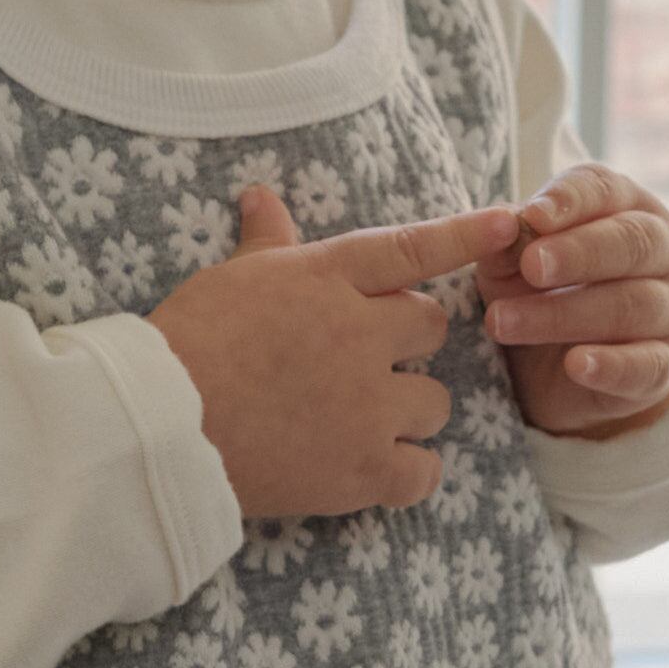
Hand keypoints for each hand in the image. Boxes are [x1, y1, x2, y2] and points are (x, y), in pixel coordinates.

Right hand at [147, 180, 518, 521]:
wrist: (159, 426)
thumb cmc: (186, 342)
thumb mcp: (231, 279)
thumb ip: (267, 241)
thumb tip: (261, 195)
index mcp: (327, 278)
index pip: (411, 248)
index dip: (465, 234)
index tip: (509, 221)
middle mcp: (360, 333)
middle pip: (431, 326)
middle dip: (407, 341)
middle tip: (362, 360)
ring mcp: (368, 403)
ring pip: (433, 400)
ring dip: (408, 409)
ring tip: (356, 419)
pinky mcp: (363, 468)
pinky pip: (424, 470)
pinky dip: (407, 472)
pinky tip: (375, 469)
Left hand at [475, 166, 668, 436]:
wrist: (561, 371)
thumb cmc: (544, 291)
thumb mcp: (514, 262)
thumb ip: (508, 243)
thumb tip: (500, 226)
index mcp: (627, 207)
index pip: (606, 190)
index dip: (571, 200)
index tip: (533, 216)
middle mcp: (664, 251)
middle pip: (632, 241)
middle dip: (579, 252)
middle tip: (532, 266)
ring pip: (633, 304)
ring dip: (566, 314)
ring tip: (505, 322)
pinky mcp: (666, 365)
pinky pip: (648, 364)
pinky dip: (612, 365)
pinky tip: (575, 364)